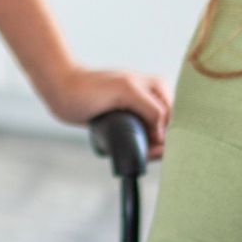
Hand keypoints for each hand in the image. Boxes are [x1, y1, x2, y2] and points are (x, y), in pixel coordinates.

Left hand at [38, 64, 172, 149]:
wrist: (62, 92)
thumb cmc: (90, 88)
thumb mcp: (125, 91)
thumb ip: (151, 109)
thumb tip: (164, 134)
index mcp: (159, 87)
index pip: (178, 117)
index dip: (171, 136)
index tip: (156, 149)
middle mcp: (154, 99)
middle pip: (169, 130)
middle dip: (161, 146)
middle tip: (146, 154)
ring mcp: (141, 112)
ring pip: (157, 139)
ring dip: (151, 150)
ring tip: (139, 154)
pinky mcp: (129, 124)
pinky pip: (144, 142)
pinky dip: (142, 150)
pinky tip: (135, 153)